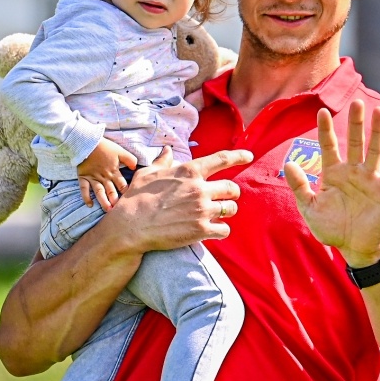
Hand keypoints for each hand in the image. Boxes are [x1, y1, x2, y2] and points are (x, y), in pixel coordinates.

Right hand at [77, 138, 138, 209]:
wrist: (87, 142)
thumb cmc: (104, 146)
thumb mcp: (120, 151)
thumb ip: (130, 159)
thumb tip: (136, 168)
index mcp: (114, 171)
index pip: (122, 185)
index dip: (126, 192)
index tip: (130, 200)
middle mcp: (104, 177)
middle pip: (111, 191)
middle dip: (115, 201)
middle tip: (119, 210)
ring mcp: (93, 178)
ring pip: (99, 192)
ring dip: (103, 202)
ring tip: (108, 210)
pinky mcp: (83, 177)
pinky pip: (84, 189)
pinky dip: (86, 197)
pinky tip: (89, 205)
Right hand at [103, 146, 252, 250]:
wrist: (130, 227)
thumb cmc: (136, 198)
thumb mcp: (147, 173)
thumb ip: (162, 161)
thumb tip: (167, 150)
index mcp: (189, 171)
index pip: (222, 160)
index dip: (239, 156)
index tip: (249, 156)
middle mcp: (200, 189)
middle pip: (232, 189)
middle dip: (231, 193)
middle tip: (225, 198)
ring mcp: (202, 210)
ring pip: (231, 209)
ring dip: (227, 212)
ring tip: (217, 215)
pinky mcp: (201, 230)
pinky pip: (224, 230)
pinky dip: (221, 230)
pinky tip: (213, 231)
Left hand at [284, 100, 379, 265]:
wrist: (353, 247)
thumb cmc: (331, 227)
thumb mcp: (310, 208)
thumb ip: (300, 186)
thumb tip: (289, 163)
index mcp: (333, 173)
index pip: (329, 145)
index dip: (326, 129)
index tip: (321, 111)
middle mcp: (352, 171)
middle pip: (354, 142)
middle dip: (356, 123)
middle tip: (358, 102)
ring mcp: (369, 179)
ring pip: (374, 151)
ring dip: (377, 132)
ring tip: (379, 112)